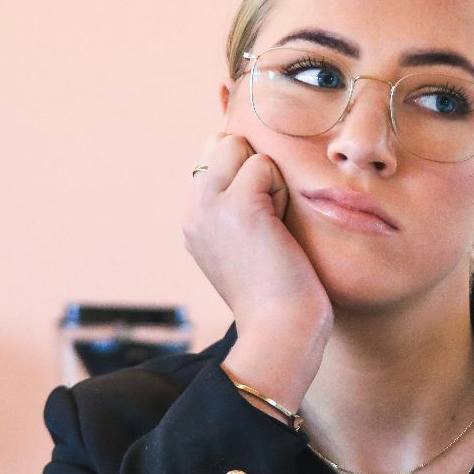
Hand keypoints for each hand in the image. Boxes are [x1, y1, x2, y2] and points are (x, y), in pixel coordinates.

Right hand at [183, 133, 331, 407]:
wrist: (280, 331)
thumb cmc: (278, 293)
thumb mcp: (246, 244)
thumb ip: (238, 206)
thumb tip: (255, 163)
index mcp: (193, 219)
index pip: (213, 156)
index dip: (246, 173)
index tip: (260, 221)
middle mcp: (192, 209)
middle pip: (222, 143)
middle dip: (254, 169)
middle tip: (268, 221)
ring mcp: (209, 205)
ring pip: (241, 147)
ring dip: (269, 180)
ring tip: (273, 226)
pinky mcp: (236, 205)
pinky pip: (264, 165)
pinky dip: (281, 190)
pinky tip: (278, 229)